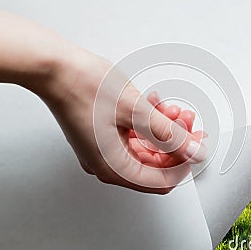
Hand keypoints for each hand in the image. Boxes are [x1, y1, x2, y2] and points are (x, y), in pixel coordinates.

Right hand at [42, 50, 206, 193]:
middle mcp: (107, 164)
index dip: (184, 163)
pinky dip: (147, 123)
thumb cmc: (84, 87)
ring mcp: (103, 149)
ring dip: (163, 129)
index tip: (195, 144)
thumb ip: (169, 134)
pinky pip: (133, 136)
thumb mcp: (136, 111)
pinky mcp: (102, 135)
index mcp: (114, 167)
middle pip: (154, 164)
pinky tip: (154, 105)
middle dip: (175, 141)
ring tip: (173, 109)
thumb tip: (194, 152)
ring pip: (145, 148)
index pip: (161, 181)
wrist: (55, 68)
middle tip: (187, 122)